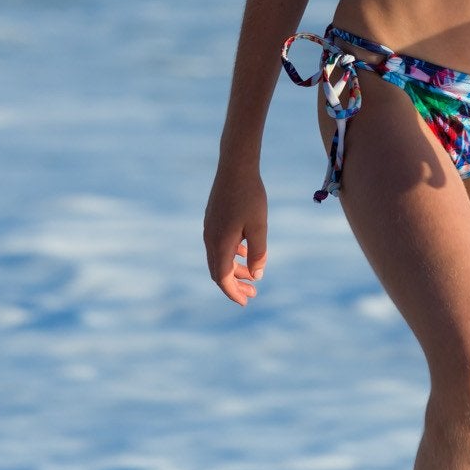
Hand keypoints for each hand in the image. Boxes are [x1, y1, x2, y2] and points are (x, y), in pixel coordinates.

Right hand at [203, 160, 267, 305]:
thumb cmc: (250, 196)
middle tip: (253, 294)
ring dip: (234, 269)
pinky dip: (231, 254)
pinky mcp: (212, 219)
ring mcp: (209, 228)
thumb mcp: (259, 227)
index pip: (223, 278)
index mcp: (220, 243)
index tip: (246, 302)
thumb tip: (256, 276)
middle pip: (219, 271)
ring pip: (219, 258)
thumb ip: (258, 253)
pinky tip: (246, 251)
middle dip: (235, 285)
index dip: (234, 293)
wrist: (235, 166)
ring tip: (252, 275)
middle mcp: (210, 238)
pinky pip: (219, 245)